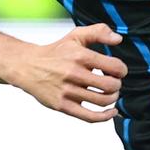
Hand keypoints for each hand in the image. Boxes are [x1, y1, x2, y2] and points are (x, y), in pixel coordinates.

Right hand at [5, 23, 126, 121]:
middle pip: (110, 86)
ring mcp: (67, 91)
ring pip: (102, 101)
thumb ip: (99, 32)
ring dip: (112, 98)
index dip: (122, 70)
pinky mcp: (62, 106)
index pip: (114, 67)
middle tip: (114, 83)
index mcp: (80, 56)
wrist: (28, 66)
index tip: (119, 71)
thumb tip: (118, 39)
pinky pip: (89, 117)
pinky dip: (105, 117)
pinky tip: (111, 112)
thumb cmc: (55, 52)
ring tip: (110, 94)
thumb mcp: (76, 36)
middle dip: (117, 85)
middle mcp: (74, 73)